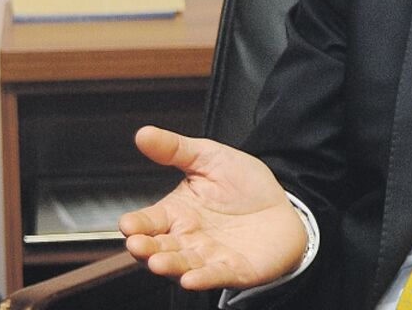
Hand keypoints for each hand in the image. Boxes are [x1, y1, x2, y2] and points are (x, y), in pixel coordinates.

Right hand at [118, 126, 307, 290]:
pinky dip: (202, 278)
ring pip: (182, 265)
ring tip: (158, 262)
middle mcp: (187, 239)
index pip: (148, 222)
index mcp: (176, 213)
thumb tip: (143, 133)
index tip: (128, 223)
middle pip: (158, 247)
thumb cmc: (244, 185)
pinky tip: (191, 278)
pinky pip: (214, 276)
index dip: (136, 224)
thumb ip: (175, 149)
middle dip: (146, 248)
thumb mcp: (209, 158)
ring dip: (169, 265)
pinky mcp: (232, 269)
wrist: (284, 205)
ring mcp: (208, 256)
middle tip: (137, 244)